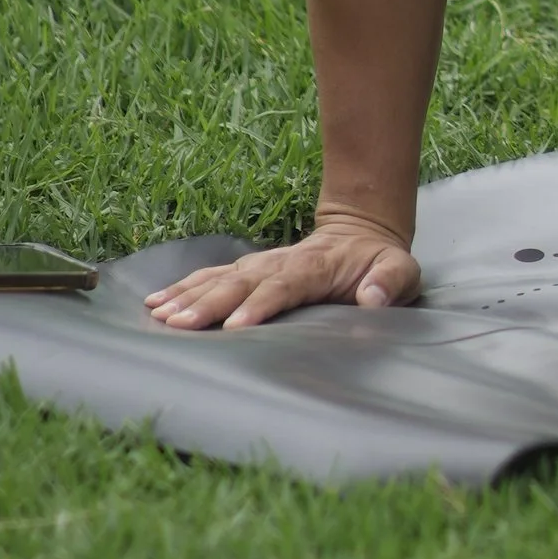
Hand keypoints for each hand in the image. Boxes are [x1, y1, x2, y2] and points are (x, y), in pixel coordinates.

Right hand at [143, 207, 420, 332]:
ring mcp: (262, 264)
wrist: (361, 232)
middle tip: (179, 325)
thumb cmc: (380, 262)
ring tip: (158, 315)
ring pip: (220, 279)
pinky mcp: (249, 270)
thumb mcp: (401, 271)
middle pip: (240, 282)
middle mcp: (281, 263)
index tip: (237, 326)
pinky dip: (184, 287)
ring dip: (189, 296)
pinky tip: (156, 302)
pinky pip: (212, 277)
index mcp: (315, 267)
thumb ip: (391, 282)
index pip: (284, 286)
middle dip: (209, 304)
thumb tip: (373, 298)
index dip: (261, 304)